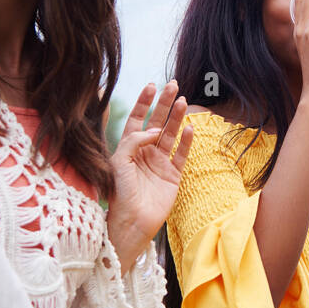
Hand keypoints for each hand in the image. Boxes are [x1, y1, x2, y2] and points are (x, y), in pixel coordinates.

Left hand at [105, 81, 194, 254]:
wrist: (131, 222)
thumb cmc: (119, 193)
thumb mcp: (119, 162)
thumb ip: (134, 141)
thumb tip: (155, 130)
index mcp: (128, 148)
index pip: (137, 119)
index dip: (144, 103)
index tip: (152, 86)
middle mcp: (145, 152)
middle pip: (157, 122)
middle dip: (164, 104)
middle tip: (173, 86)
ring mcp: (160, 163)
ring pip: (171, 134)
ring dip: (177, 118)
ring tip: (184, 101)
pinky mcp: (173, 175)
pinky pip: (181, 154)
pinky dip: (186, 142)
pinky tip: (189, 128)